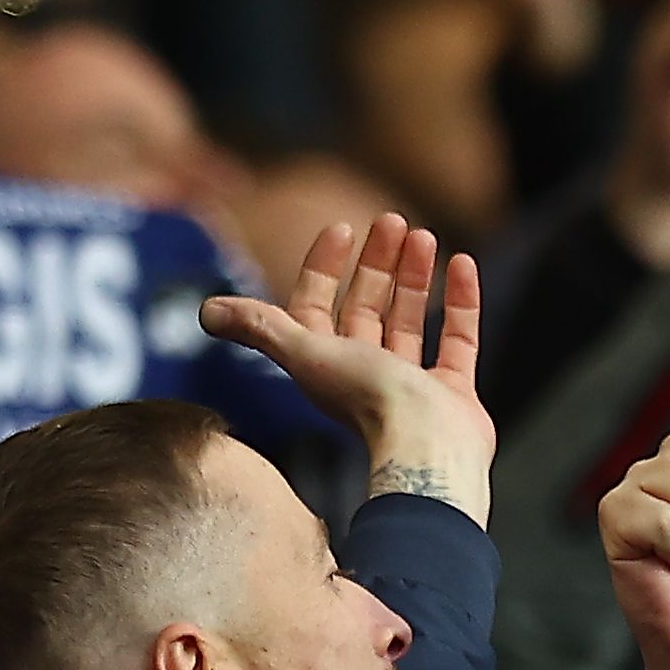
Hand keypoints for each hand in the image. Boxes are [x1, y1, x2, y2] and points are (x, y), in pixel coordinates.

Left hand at [204, 217, 489, 514]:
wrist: (426, 448)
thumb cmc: (367, 401)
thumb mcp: (305, 353)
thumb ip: (260, 328)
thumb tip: (207, 310)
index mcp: (326, 365)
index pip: (318, 306)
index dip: (325, 267)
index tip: (342, 229)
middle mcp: (366, 374)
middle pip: (367, 306)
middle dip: (378, 262)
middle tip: (392, 220)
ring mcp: (412, 385)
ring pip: (410, 318)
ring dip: (415, 276)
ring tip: (424, 236)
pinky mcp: (451, 392)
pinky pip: (457, 338)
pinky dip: (460, 301)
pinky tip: (462, 264)